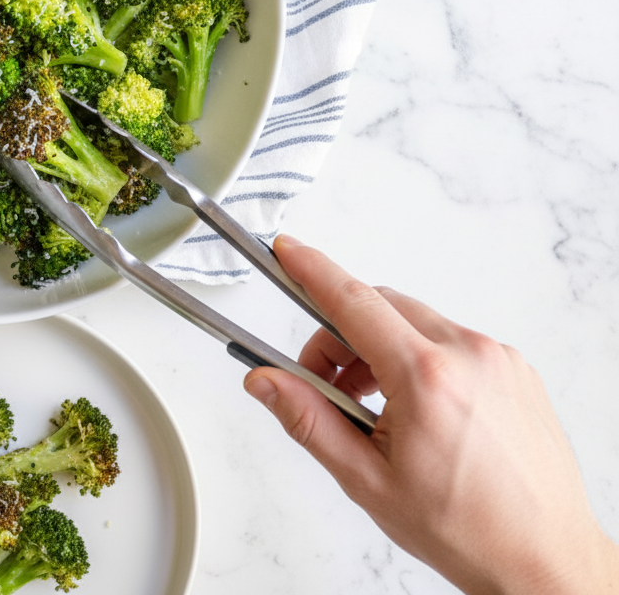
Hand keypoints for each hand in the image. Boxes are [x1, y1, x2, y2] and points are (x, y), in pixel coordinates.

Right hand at [244, 235, 618, 593]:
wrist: (543, 558)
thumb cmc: (467, 528)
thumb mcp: (368, 480)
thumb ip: (309, 421)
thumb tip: (267, 383)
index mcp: (427, 379)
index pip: (354, 302)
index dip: (313, 271)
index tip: (288, 251)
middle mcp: (469, 355)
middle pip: (381, 308)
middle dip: (339, 335)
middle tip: (323, 383)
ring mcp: (498, 359)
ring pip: (415, 324)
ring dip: (380, 349)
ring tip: (372, 408)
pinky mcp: (515, 369)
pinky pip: (451, 341)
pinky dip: (419, 359)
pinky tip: (413, 409)